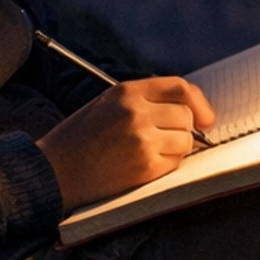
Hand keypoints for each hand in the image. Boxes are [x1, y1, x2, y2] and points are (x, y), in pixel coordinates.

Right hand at [37, 76, 216, 213]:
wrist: (54, 171)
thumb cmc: (80, 139)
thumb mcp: (107, 104)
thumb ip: (144, 101)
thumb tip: (189, 111)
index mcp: (126, 91)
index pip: (179, 88)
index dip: (198, 103)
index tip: (205, 118)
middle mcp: (136, 111)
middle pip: (186, 116)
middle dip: (182, 130)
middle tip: (163, 140)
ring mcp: (142, 139)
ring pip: (186, 141)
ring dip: (175, 149)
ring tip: (147, 153)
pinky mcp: (145, 167)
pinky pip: (175, 163)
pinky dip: (166, 166)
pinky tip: (142, 166)